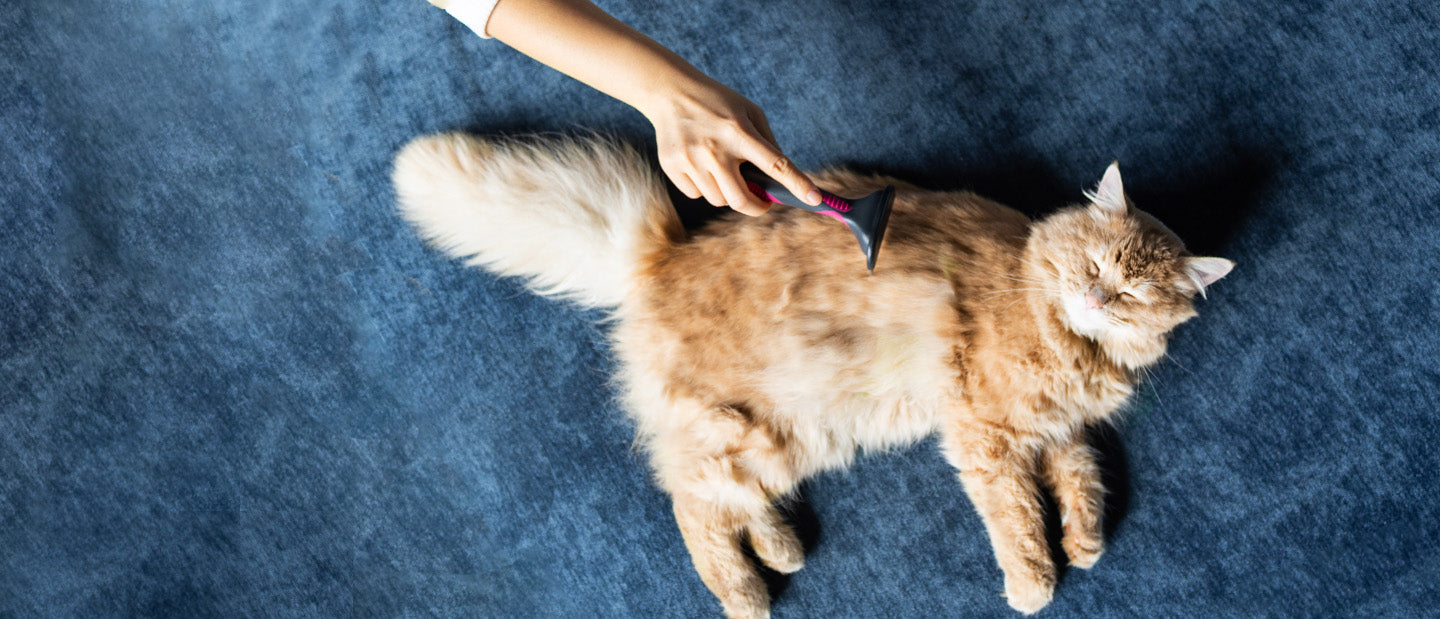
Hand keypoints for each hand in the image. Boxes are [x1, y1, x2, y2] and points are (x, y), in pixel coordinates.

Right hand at [641, 76, 820, 216]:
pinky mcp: (673, 166)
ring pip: (718, 200)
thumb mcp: (749, 111)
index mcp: (739, 131)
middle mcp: (716, 149)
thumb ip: (767, 142)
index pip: (775, 164)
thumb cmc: (718, 103)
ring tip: (723, 169)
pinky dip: (703, 186)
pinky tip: (699, 163)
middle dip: (757, 207)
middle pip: (742, 199)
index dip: (797, 184)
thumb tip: (779, 178)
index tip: (815, 199)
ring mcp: (692, 160)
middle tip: (762, 203)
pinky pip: (696, 194)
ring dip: (728, 193)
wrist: (670, 92)